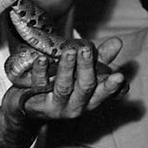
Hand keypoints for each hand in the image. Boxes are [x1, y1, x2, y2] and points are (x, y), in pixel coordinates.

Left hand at [4, 37, 124, 123]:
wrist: (27, 104)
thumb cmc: (61, 84)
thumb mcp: (82, 71)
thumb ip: (101, 57)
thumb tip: (118, 42)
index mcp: (91, 98)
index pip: (105, 93)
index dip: (112, 86)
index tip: (119, 76)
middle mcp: (76, 105)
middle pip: (85, 87)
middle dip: (87, 67)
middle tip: (86, 50)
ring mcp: (55, 105)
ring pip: (64, 87)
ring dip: (67, 68)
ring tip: (69, 51)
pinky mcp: (35, 101)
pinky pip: (39, 84)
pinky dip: (40, 71)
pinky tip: (42, 59)